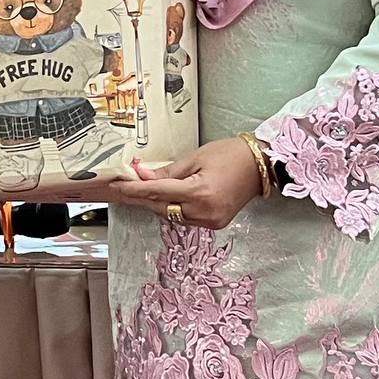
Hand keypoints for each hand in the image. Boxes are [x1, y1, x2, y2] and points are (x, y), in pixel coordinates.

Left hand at [95, 139, 267, 231]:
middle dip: (143, 197)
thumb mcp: (195, 158)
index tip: (119, 187)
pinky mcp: (215, 223)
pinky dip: (173, 209)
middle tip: (126, 187)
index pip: (158, 193)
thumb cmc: (231, 155)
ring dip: (157, 204)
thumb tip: (143, 176)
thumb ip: (167, 172)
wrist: (260, 165)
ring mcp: (211, 220)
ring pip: (172, 216)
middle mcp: (205, 211)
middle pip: (162, 207)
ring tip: (144, 190)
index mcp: (199, 192)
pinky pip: (185, 218)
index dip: (135, 190)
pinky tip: (166, 198)